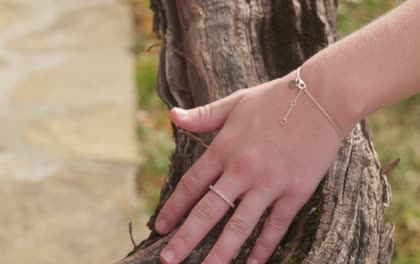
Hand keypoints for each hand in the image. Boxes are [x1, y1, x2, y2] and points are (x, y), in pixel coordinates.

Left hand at [155, 73, 344, 263]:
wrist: (323, 96)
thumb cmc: (275, 98)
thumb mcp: (234, 102)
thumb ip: (203, 115)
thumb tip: (172, 116)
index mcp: (224, 148)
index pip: (191, 185)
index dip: (173, 208)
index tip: (160, 227)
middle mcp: (242, 169)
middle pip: (208, 211)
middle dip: (186, 239)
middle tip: (169, 259)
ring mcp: (270, 183)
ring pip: (239, 226)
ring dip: (220, 252)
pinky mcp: (296, 191)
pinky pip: (276, 226)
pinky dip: (264, 248)